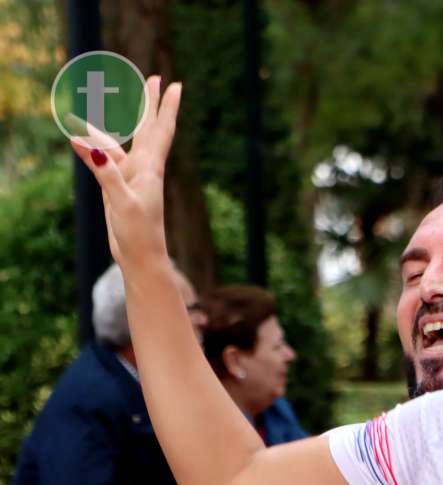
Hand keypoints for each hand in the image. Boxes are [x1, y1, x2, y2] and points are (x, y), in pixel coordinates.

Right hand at [68, 76, 181, 268]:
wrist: (140, 257)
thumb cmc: (139, 233)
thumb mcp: (121, 203)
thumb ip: (106, 175)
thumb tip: (89, 147)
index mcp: (150, 169)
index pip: (159, 129)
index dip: (166, 106)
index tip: (175, 84)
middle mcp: (143, 169)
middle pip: (147, 128)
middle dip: (150, 104)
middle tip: (155, 78)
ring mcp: (130, 178)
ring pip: (117, 144)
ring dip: (108, 126)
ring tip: (95, 106)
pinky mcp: (117, 189)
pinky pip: (104, 161)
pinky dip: (91, 149)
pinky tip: (77, 140)